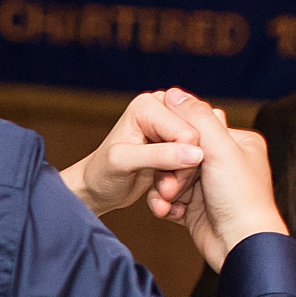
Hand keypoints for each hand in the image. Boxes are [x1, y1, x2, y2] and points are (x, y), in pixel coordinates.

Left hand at [59, 90, 203, 215]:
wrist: (95, 189)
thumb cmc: (101, 174)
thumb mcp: (123, 163)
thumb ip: (158, 156)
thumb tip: (196, 154)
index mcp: (149, 105)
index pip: (188, 133)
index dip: (182, 162)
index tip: (164, 183)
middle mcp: (164, 109)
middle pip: (198, 142)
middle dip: (183, 171)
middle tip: (164, 190)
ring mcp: (173, 126)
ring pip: (200, 155)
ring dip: (182, 179)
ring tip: (162, 191)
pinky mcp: (178, 144)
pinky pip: (197, 163)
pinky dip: (183, 180)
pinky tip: (166, 190)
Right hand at [156, 90, 285, 270]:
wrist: (240, 245)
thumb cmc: (240, 197)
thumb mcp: (218, 149)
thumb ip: (196, 118)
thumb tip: (173, 92)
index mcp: (238, 143)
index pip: (197, 128)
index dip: (178, 139)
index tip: (169, 149)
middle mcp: (226, 163)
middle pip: (180, 153)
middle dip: (169, 170)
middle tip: (169, 183)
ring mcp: (210, 187)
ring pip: (172, 177)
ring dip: (164, 189)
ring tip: (168, 201)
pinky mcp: (197, 209)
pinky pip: (171, 199)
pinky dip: (165, 205)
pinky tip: (168, 212)